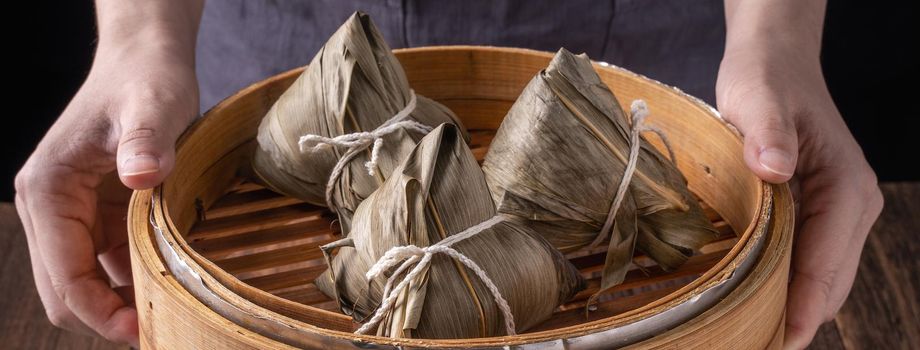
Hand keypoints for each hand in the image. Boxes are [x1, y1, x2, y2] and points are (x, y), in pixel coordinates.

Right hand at [14, 39, 198, 345]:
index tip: (143, 331)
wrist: (145, 60)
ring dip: (122, 301)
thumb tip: (140, 176)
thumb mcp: (151, 106)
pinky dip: (133, 279)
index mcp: (47, 191)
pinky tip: (169, 284)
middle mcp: (50, 207)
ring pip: (86, 281)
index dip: (100, 312)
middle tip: (162, 331)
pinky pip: (108, 262)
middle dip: (108, 315)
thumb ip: (145, 140)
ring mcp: (72, 213)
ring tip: (171, 313)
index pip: (63, 276)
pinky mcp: (97, 213)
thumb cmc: (145, 79)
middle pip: (66, 289)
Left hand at [716, 42, 883, 348]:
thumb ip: (766, 131)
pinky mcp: (821, 215)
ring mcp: (841, 214)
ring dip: (793, 308)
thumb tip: (775, 169)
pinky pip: (810, 262)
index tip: (782, 341)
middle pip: (830, 283)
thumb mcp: (757, 98)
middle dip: (797, 318)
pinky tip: (755, 303)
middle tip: (754, 346)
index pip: (827, 264)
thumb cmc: (765, 81)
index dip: (804, 307)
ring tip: (751, 337)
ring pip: (823, 278)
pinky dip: (789, 287)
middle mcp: (854, 206)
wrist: (775, 65)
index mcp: (846, 188)